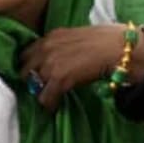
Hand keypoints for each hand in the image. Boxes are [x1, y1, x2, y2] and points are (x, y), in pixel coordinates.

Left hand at [19, 24, 143, 110]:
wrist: (118, 49)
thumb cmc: (105, 41)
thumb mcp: (76, 37)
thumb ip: (62, 46)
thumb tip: (60, 59)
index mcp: (50, 36)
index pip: (27, 53)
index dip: (30, 65)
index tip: (35, 74)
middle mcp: (45, 48)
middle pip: (25, 69)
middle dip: (30, 79)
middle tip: (40, 88)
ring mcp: (50, 63)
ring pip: (33, 84)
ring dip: (40, 92)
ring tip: (48, 99)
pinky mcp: (59, 78)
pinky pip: (45, 97)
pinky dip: (49, 104)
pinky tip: (55, 106)